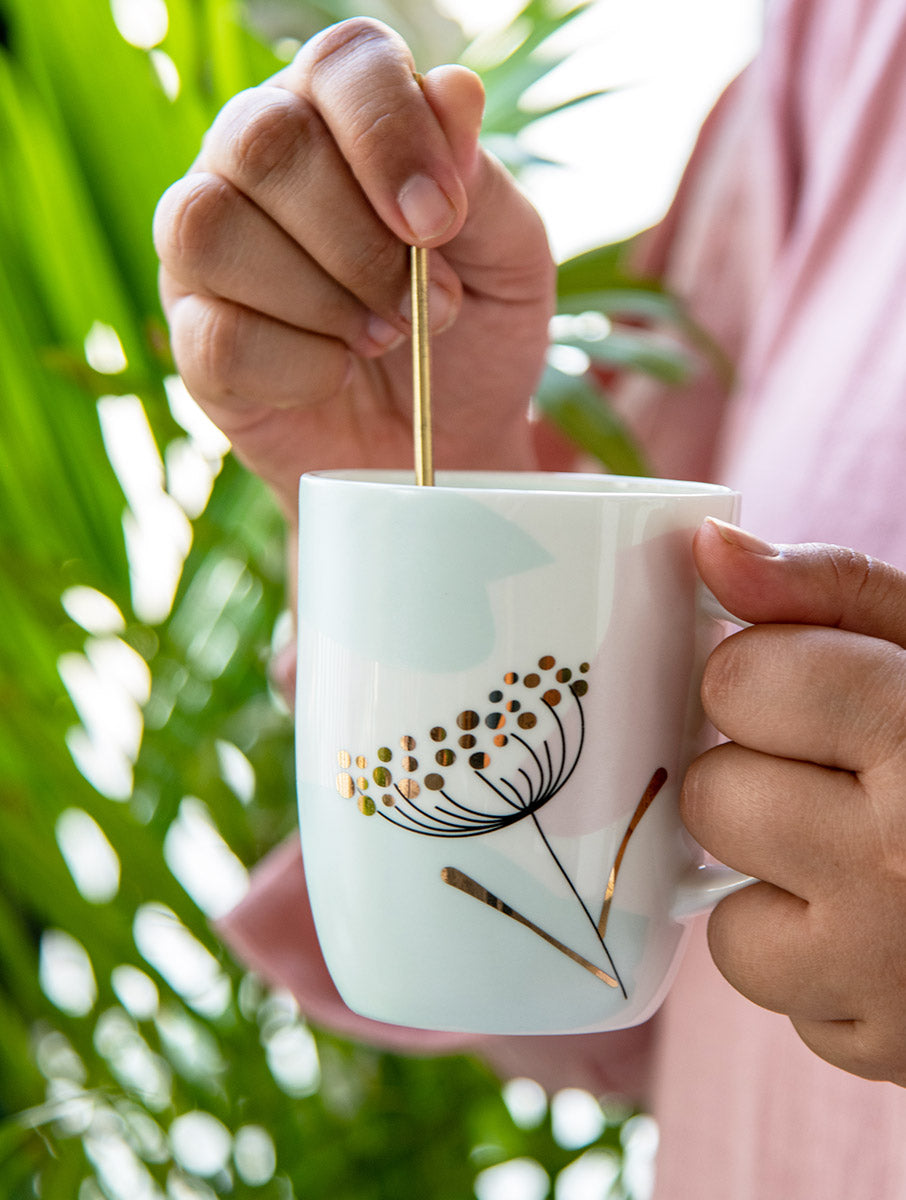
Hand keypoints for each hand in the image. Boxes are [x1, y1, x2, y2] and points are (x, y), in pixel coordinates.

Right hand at [153, 18, 554, 516]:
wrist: (444, 451)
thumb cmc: (475, 341)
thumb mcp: (511, 261)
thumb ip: (481, 180)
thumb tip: (454, 92)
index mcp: (341, 119)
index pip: (341, 64)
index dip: (389, 134)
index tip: (440, 222)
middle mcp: (257, 166)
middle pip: (263, 141)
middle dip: (358, 240)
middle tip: (419, 307)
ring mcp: (210, 253)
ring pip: (211, 227)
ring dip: (319, 298)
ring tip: (380, 338)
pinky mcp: (194, 339)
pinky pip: (216, 334)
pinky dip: (298, 366)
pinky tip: (335, 376)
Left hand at [686, 518, 905, 1083]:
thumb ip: (834, 589)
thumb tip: (709, 550)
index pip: (740, 680)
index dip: (761, 675)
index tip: (804, 689)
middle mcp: (902, 866)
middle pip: (715, 795)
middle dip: (759, 776)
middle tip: (839, 776)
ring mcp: (892, 976)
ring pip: (725, 917)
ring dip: (774, 884)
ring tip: (859, 858)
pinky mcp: (885, 1051)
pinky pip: (777, 996)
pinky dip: (812, 962)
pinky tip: (880, 930)